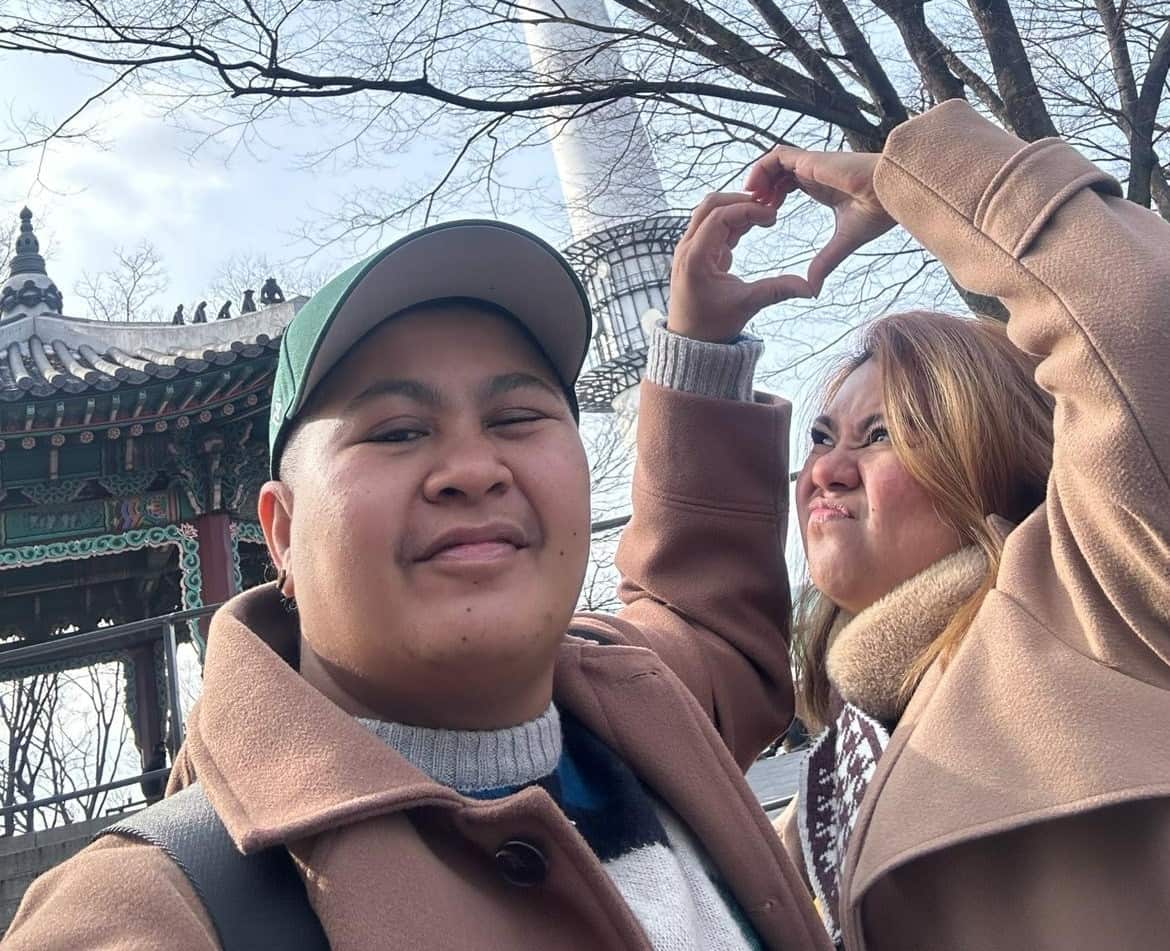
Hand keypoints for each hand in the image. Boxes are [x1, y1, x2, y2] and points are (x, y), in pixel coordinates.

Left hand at [668, 192, 813, 342]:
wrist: (690, 343)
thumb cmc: (712, 326)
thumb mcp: (746, 305)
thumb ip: (777, 290)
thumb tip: (811, 288)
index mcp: (694, 257)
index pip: (719, 216)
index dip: (748, 210)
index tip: (772, 216)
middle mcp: (687, 248)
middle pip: (710, 205)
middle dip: (740, 202)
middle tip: (768, 210)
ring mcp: (689, 249)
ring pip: (710, 213)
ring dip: (736, 210)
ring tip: (764, 217)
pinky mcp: (696, 254)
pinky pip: (713, 227)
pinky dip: (733, 222)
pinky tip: (754, 226)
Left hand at [745, 147, 894, 295]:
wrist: (891, 194)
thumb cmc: (878, 212)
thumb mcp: (843, 242)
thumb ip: (825, 262)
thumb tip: (813, 288)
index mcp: (819, 187)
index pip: (785, 185)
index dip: (770, 198)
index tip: (763, 219)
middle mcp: (813, 173)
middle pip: (775, 174)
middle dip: (759, 190)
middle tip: (749, 213)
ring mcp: (811, 164)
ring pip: (772, 164)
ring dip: (757, 180)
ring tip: (750, 202)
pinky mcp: (811, 159)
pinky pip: (777, 156)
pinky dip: (762, 169)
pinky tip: (756, 191)